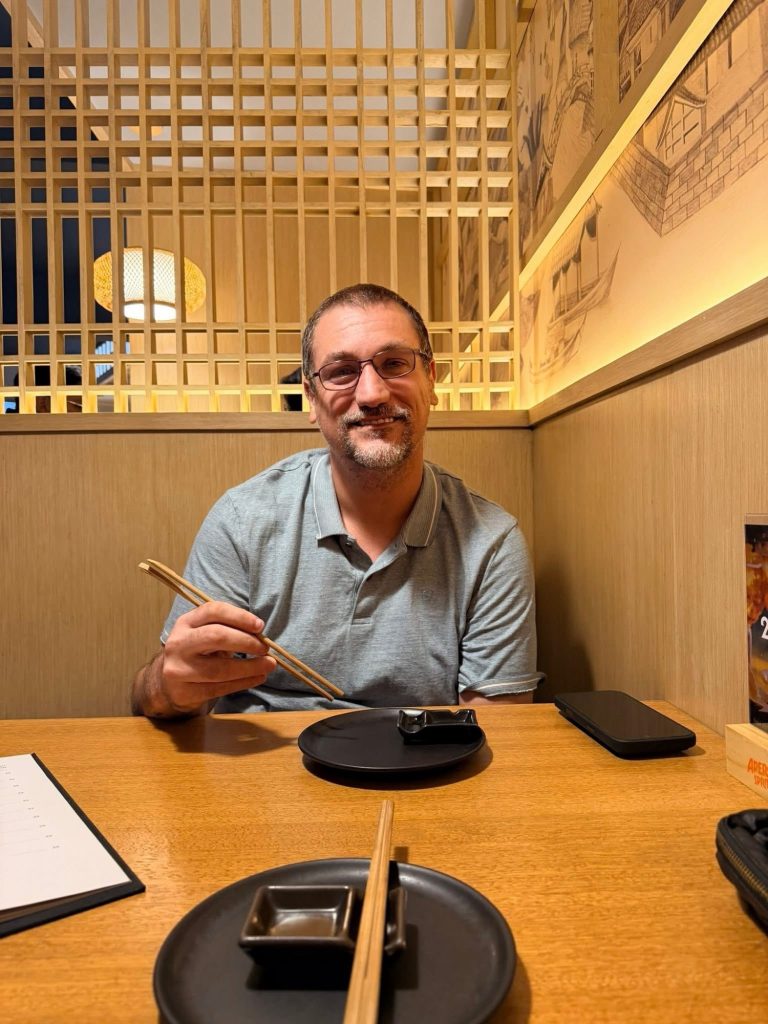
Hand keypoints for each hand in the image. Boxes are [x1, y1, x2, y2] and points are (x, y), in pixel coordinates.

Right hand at [153, 602, 276, 715]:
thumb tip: (261, 636)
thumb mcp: (205, 634)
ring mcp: (178, 669)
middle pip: (216, 636)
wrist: (169, 684)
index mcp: (186, 622)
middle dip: (246, 641)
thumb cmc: (198, 653)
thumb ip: (228, 629)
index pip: (213, 611)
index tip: (260, 626)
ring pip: (219, 668)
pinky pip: (218, 688)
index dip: (239, 616)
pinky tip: (257, 678)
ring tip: (268, 665)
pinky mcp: (184, 692)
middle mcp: (179, 643)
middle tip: (265, 648)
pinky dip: (243, 683)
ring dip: (249, 667)